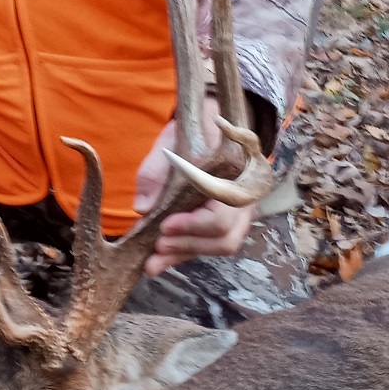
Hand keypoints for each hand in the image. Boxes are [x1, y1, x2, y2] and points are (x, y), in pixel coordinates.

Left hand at [133, 112, 254, 277]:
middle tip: (157, 246)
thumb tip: (143, 208)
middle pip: (225, 236)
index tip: (165, 225)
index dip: (193, 224)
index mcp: (237, 174)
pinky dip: (186, 254)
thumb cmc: (194, 134)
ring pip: (221, 246)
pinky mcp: (227, 224)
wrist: (213, 128)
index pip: (222, 212)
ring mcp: (240, 213)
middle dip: (188, 244)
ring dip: (186, 254)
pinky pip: (211, 245)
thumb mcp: (171, 143)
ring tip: (155, 260)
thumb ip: (156, 172)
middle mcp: (245, 198)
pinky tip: (161, 260)